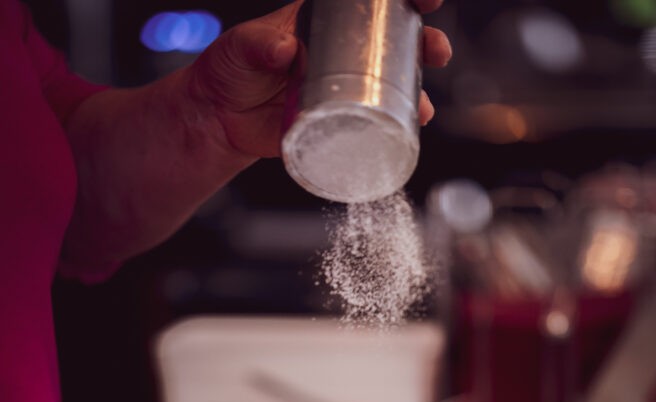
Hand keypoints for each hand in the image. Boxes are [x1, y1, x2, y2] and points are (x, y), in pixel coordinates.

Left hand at [188, 0, 451, 161]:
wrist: (220, 118)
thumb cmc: (231, 70)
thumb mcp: (241, 47)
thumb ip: (259, 46)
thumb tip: (284, 51)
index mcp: (324, 20)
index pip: (371, 0)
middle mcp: (341, 51)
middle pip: (395, 41)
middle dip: (424, 42)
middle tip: (435, 50)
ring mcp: (343, 88)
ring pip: (392, 85)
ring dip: (417, 92)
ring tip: (425, 106)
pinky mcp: (337, 121)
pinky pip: (373, 123)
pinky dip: (394, 129)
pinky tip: (407, 134)